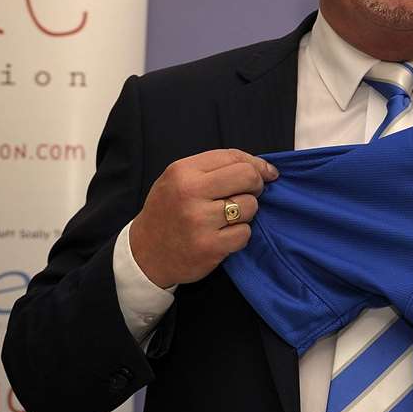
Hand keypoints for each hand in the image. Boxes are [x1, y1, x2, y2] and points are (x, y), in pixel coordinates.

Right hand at [128, 149, 278, 287]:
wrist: (145, 254)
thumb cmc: (169, 211)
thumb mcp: (180, 180)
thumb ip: (216, 169)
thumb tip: (267, 169)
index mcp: (183, 172)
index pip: (233, 157)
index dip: (257, 164)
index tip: (267, 173)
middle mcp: (189, 193)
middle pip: (247, 177)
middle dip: (256, 186)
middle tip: (247, 195)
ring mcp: (199, 221)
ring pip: (250, 206)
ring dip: (246, 214)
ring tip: (227, 219)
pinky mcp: (209, 246)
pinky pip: (244, 233)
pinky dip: (239, 235)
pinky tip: (223, 236)